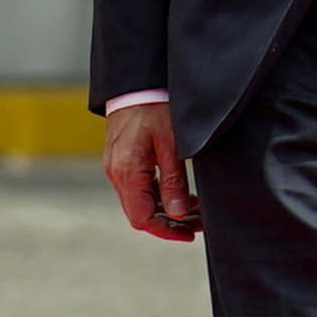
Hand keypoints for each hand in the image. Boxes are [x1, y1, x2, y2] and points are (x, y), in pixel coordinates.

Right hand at [102, 104, 199, 241]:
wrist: (135, 82)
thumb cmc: (155, 107)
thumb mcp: (171, 144)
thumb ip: (173, 181)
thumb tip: (179, 213)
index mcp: (127, 171)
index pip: (143, 218)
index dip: (166, 231)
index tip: (190, 234)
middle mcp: (117, 173)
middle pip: (140, 214)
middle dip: (170, 222)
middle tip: (199, 223)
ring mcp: (117, 167)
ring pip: (140, 202)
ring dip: (166, 210)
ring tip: (196, 209)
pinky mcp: (121, 160)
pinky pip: (138, 188)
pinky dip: (158, 196)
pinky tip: (180, 193)